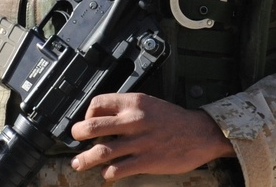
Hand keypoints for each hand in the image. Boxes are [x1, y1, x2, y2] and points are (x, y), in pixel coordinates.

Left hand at [69, 93, 235, 180]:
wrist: (201, 134)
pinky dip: (108, 173)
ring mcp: (139, 142)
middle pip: (93, 126)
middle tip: (75, 139)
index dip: (88, 113)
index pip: (97, 103)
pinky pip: (119, 168)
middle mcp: (133, 120)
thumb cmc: (172, 119)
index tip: (88, 121)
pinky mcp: (147, 161)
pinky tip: (106, 174)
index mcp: (133, 102)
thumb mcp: (147, 104)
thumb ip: (126, 109)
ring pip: (102, 151)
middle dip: (78, 134)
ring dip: (86, 159)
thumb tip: (101, 119)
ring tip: (78, 164)